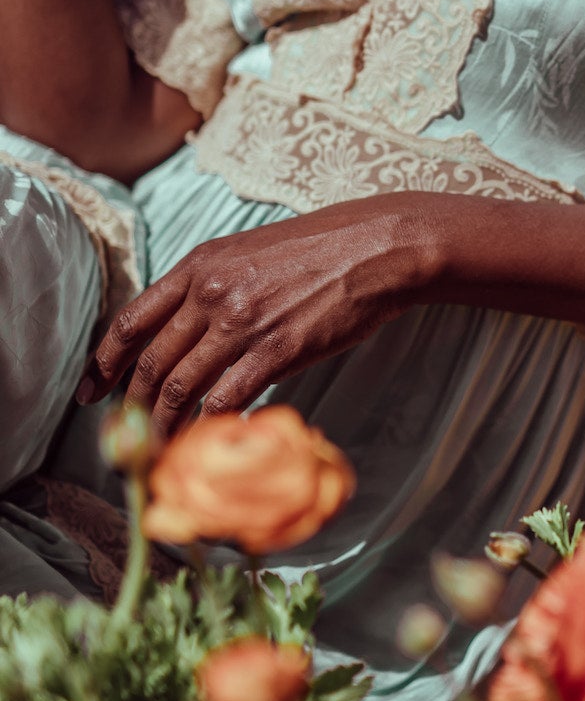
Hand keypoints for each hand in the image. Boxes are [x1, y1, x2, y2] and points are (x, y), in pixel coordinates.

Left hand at [78, 197, 440, 437]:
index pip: (131, 320)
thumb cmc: (321, 250)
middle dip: (131, 406)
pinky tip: (211, 439)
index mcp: (200, 266)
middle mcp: (211, 294)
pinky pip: (227, 400)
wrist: (376, 249)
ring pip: (180, 388)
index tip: (92, 391)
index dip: (105, 362)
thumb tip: (187, 330)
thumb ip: (213, 285)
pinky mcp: (276, 352)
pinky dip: (212, 426)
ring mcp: (242, 324)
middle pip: (150, 361)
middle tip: (127, 435)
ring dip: (164, 427)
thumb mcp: (250, 252)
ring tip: (160, 451)